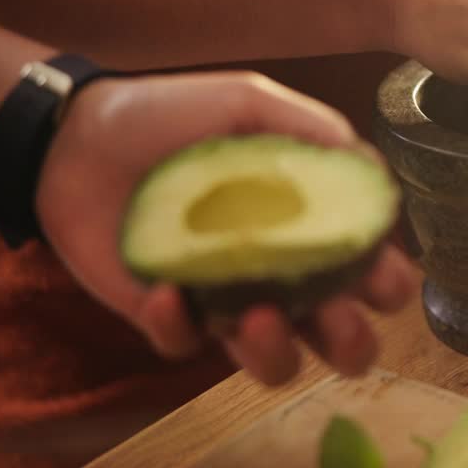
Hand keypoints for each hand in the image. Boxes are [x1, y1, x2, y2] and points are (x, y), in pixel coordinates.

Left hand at [35, 72, 419, 384]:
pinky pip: (186, 345)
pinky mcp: (168, 319)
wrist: (79, 135)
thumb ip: (311, 130)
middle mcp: (281, 277)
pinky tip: (166, 292)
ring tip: (255, 318)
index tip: (380, 274)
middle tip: (335, 319)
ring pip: (276, 364)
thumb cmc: (174, 115)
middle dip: (351, 342)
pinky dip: (178, 326)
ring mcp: (226, 303)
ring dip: (277, 352)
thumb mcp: (249, 103)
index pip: (373, 275)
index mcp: (311, 229)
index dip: (389, 286)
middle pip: (340, 339)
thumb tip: (372, 171)